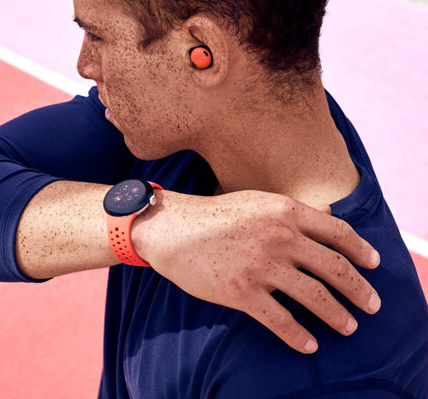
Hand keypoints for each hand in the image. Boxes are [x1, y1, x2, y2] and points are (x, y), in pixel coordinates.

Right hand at [144, 190, 380, 354]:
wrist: (172, 229)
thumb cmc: (214, 215)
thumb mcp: (256, 201)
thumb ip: (292, 211)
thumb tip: (329, 216)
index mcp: (285, 211)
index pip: (338, 232)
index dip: (361, 250)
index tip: (373, 264)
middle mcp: (279, 237)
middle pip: (334, 268)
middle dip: (359, 290)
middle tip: (372, 305)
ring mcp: (261, 265)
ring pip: (314, 297)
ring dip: (338, 316)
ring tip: (349, 326)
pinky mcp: (242, 292)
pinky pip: (281, 320)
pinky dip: (299, 336)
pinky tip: (309, 345)